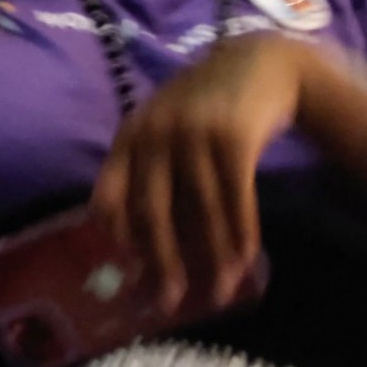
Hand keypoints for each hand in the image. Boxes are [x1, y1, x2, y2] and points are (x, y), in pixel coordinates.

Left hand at [89, 34, 317, 312]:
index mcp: (129, 135)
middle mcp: (154, 132)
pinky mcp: (233, 136)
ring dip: (211, 257)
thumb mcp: (165, 131)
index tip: (131, 278)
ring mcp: (194, 132)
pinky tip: (245, 259)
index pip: (109, 196)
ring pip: (200, 210)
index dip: (118, 239)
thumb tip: (142, 249)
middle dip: (160, 263)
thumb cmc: (204, 110)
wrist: (258, 62)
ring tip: (218, 292)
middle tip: (169, 303)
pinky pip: (235, 197)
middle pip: (152, 211)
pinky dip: (240, 232)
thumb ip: (150, 175)